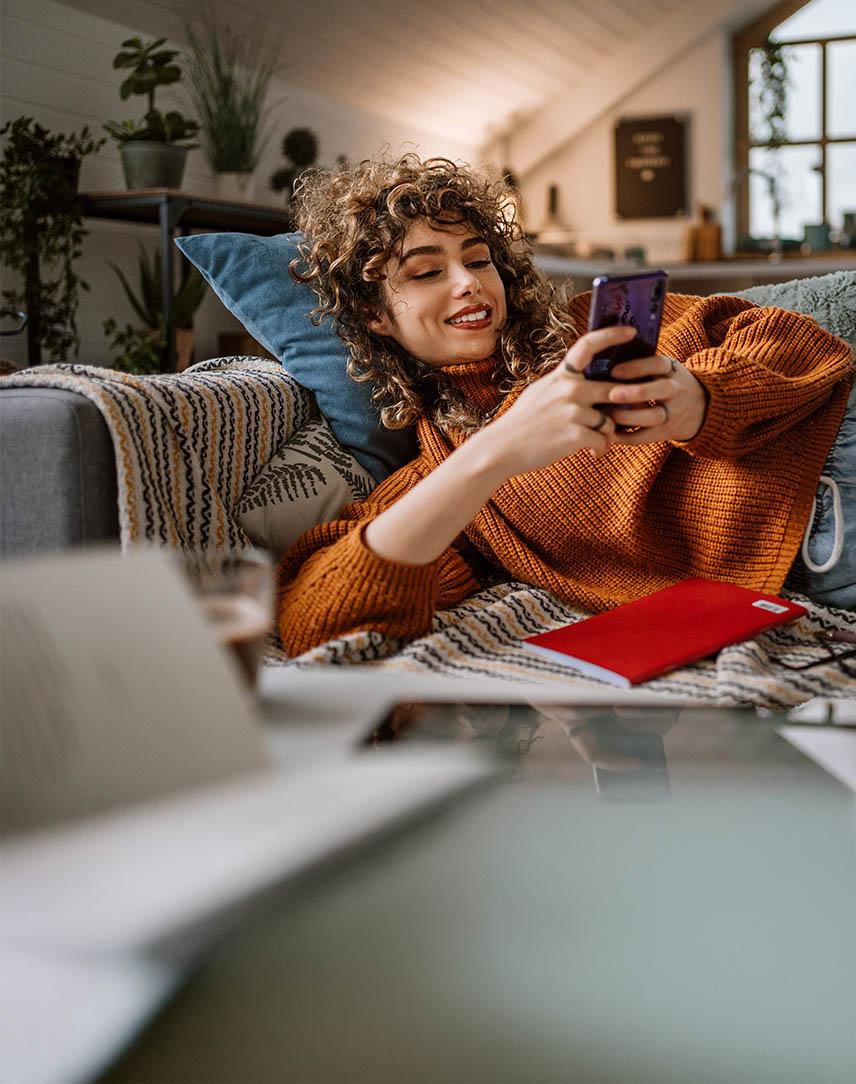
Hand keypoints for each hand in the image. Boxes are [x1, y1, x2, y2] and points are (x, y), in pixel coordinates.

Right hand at [479, 325, 636, 477]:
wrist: (502, 448)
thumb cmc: (522, 423)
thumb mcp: (540, 392)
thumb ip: (564, 384)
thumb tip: (584, 379)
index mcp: (561, 376)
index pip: (588, 345)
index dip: (612, 335)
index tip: (632, 332)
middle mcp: (569, 389)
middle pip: (614, 390)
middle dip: (621, 408)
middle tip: (620, 420)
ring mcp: (572, 411)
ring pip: (610, 421)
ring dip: (607, 435)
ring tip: (597, 444)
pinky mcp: (574, 435)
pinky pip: (603, 441)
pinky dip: (601, 449)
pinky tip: (592, 454)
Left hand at [604, 354, 708, 443]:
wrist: (701, 406)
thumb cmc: (668, 382)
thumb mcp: (663, 369)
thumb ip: (642, 366)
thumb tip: (604, 363)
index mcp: (672, 369)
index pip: (658, 364)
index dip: (637, 367)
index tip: (614, 371)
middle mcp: (676, 389)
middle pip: (661, 390)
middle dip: (635, 392)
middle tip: (612, 394)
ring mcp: (673, 412)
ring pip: (653, 416)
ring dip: (627, 417)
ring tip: (606, 415)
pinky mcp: (667, 432)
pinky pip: (647, 436)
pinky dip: (627, 437)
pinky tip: (610, 434)